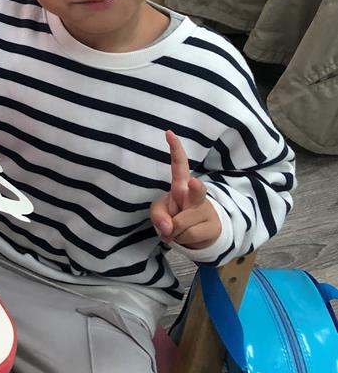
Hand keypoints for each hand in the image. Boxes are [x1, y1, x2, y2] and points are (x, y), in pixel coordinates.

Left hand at [150, 130, 221, 249]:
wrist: (197, 235)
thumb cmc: (175, 215)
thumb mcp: (159, 213)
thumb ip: (158, 217)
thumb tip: (168, 228)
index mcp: (181, 185)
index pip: (179, 165)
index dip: (175, 149)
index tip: (168, 132)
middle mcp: (195, 195)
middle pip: (198, 191)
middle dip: (197, 189)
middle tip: (194, 183)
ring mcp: (206, 210)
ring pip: (182, 224)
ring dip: (174, 232)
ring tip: (177, 229)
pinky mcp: (213, 227)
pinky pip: (188, 236)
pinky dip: (181, 240)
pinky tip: (186, 236)